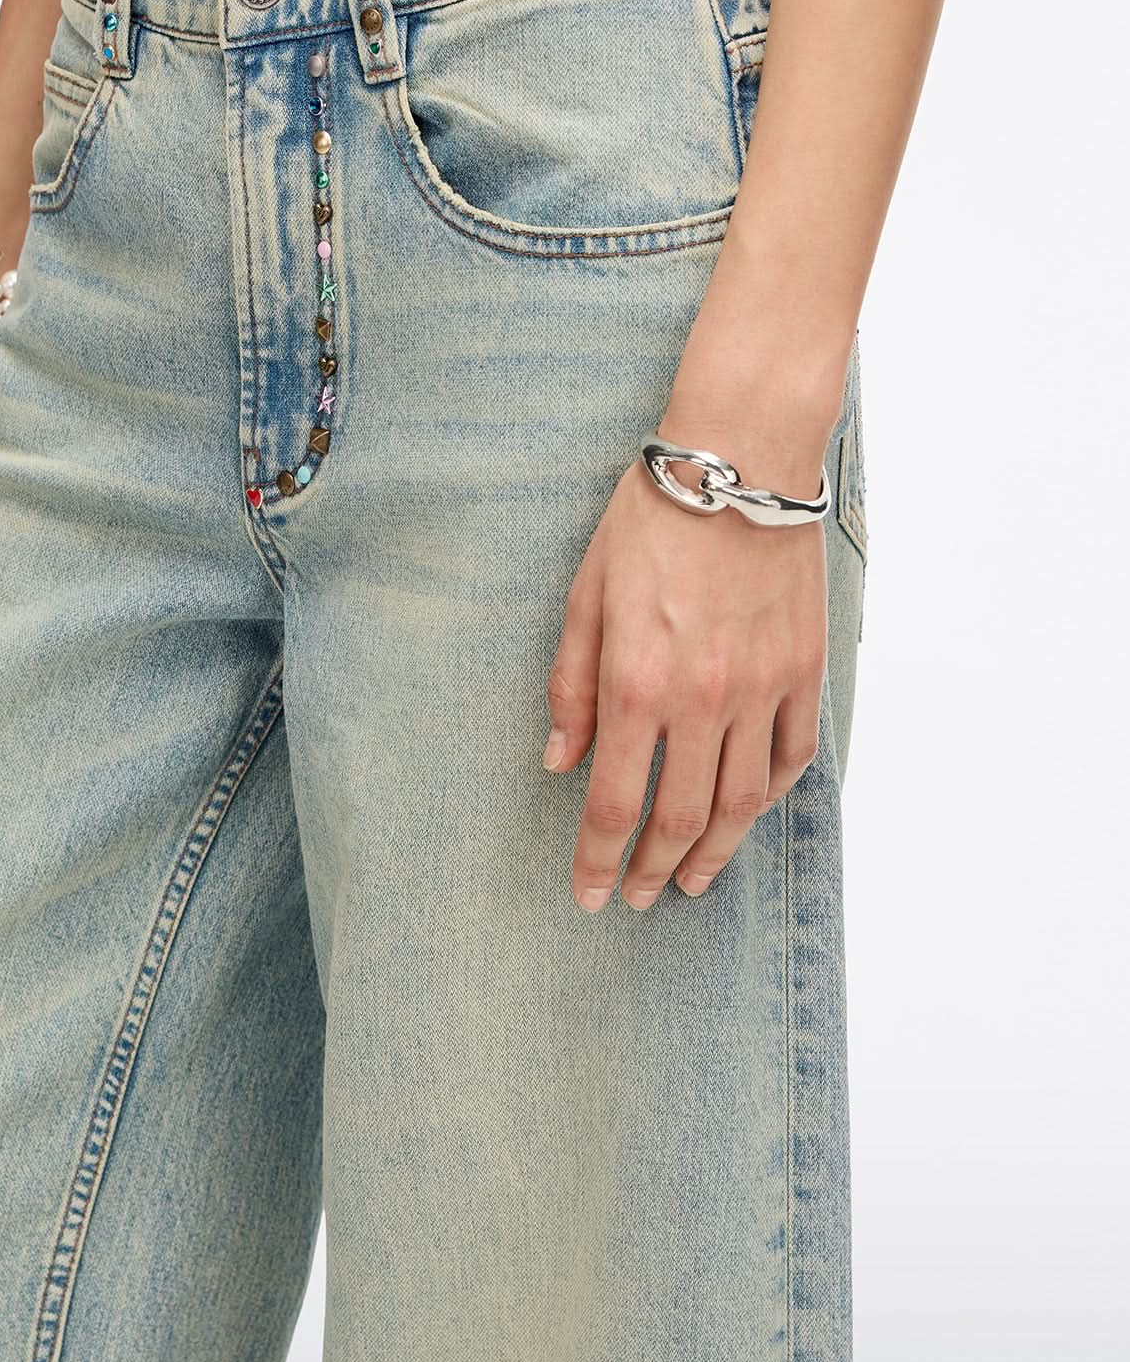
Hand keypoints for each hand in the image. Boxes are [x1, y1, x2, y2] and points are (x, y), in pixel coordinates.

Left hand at [543, 449, 828, 909]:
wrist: (741, 463)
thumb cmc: (652, 520)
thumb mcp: (585, 596)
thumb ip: (571, 686)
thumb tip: (559, 761)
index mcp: (636, 684)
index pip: (614, 804)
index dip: (599, 862)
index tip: (588, 895)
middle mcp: (701, 700)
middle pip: (680, 818)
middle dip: (652, 869)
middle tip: (638, 897)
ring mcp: (760, 689)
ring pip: (741, 802)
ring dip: (715, 853)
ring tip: (692, 880)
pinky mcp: (803, 670)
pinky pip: (791, 754)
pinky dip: (769, 795)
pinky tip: (748, 812)